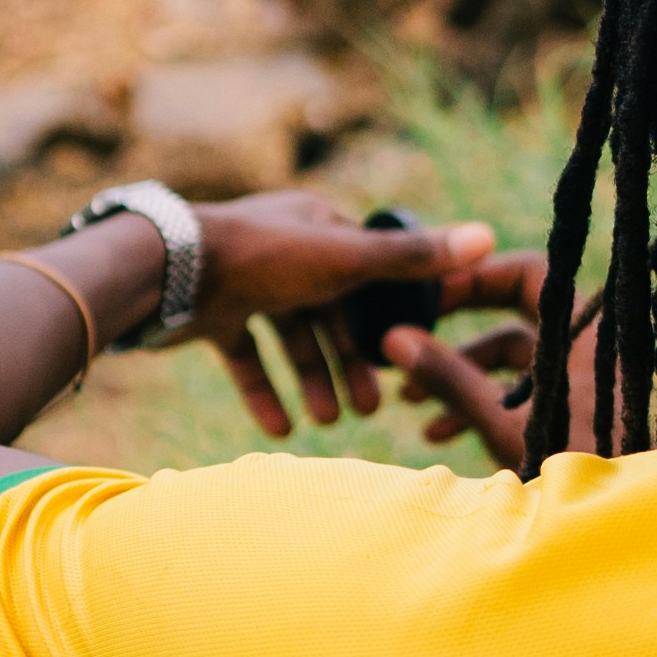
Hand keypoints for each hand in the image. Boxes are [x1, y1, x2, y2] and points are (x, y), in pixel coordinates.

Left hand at [190, 190, 502, 439]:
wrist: (165, 270)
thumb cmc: (262, 257)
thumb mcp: (347, 260)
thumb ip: (413, 260)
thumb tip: (490, 237)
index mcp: (320, 228)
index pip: (366, 275)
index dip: (384, 320)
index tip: (403, 361)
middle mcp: (286, 250)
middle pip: (329, 315)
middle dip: (348, 364)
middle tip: (368, 412)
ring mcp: (246, 282)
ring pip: (290, 339)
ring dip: (309, 381)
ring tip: (324, 424)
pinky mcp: (211, 312)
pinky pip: (246, 355)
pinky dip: (263, 390)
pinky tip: (279, 429)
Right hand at [377, 251, 608, 470]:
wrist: (634, 527)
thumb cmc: (581, 472)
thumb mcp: (507, 426)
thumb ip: (452, 380)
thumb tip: (393, 338)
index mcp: (587, 333)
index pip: (527, 274)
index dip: (473, 280)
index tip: (427, 297)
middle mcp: (592, 348)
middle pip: (513, 320)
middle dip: (457, 339)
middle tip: (409, 343)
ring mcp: (588, 383)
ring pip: (516, 364)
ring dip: (462, 379)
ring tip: (408, 401)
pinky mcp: (580, 414)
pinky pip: (530, 394)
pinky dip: (488, 405)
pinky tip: (440, 433)